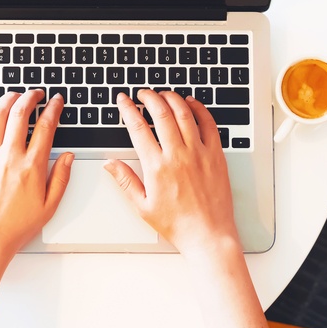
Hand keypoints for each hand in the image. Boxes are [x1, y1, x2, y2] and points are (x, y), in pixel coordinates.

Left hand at [0, 90, 72, 263]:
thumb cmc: (16, 225)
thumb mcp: (50, 205)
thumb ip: (62, 177)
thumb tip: (69, 156)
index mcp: (32, 167)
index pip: (46, 127)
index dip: (53, 109)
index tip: (56, 102)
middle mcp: (10, 157)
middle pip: (20, 113)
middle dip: (31, 97)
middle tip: (37, 93)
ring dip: (8, 99)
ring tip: (15, 94)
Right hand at [106, 90, 237, 251]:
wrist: (207, 234)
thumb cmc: (177, 224)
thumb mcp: (142, 206)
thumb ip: (126, 181)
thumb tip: (110, 164)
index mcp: (157, 167)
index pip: (138, 128)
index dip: (128, 109)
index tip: (124, 100)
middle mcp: (178, 155)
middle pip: (162, 114)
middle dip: (150, 97)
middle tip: (143, 93)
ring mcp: (199, 153)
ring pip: (185, 114)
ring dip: (172, 98)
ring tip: (163, 94)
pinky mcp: (216, 155)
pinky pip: (209, 124)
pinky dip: (199, 109)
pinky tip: (191, 104)